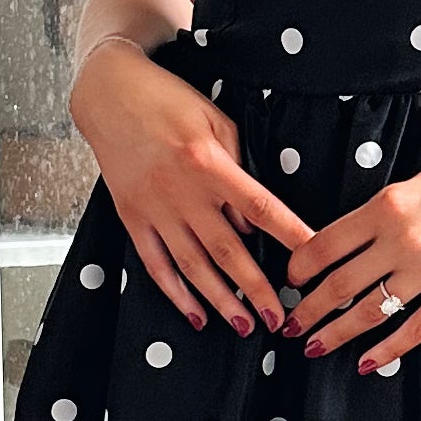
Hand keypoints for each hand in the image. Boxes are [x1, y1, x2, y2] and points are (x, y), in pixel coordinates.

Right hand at [70, 38, 310, 334]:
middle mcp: (182, 192)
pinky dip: (176, 293)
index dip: (289, 235)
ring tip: (245, 326)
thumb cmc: (169, 101)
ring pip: (193, 265)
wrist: (108, 94)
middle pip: (227, 249)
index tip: (313, 259)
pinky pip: (155, 264)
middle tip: (279, 318)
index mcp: (210, 163)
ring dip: (221, 300)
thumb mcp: (215, 119)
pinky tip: (195, 314)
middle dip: (256, 288)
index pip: (261, 207)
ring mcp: (154, 209)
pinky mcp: (131, 218)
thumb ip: (238, 166)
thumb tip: (251, 219)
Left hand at [285, 122, 420, 371]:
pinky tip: (367, 362)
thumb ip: (377, 215)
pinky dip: (388, 350)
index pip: (326, 243)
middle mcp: (404, 239)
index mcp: (386, 206)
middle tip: (290, 326)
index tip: (291, 283)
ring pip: (371, 312)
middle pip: (340, 284)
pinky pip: (415, 329)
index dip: (300, 268)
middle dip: (309, 310)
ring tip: (315, 347)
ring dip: (337, 334)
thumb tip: (339, 247)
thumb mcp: (413, 184)